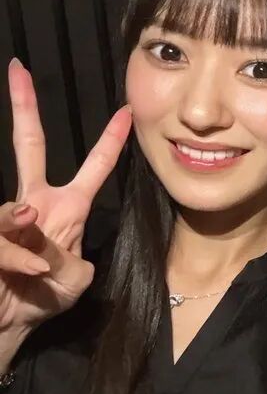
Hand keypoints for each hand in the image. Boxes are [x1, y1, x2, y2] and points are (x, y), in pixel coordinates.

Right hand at [0, 58, 131, 341]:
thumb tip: (40, 235)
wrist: (9, 324)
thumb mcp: (74, 279)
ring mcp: (9, 218)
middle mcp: (36, 204)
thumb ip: (67, 256)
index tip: (127, 111)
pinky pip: (4, 240)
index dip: (110, 141)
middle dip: (24, 107)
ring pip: (14, 211)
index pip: (93, 167)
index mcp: (68, 208)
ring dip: (30, 242)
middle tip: (19, 69)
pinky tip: (31, 273)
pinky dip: (20, 261)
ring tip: (39, 268)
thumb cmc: (46, 297)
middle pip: (30, 145)